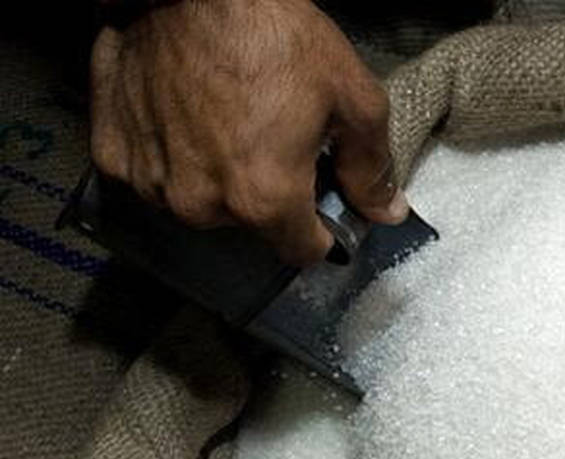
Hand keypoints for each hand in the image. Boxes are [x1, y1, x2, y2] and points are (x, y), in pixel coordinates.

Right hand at [89, 0, 407, 265]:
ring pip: (197, 201)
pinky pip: (150, 173)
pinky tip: (182, 116)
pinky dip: (169, 153)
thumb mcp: (353, 97)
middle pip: (248, 225)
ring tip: (225, 122)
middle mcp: (202, 205)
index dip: (319, 230)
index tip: (321, 202)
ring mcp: (150, 182)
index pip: (301, 251)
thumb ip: (372, 167)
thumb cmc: (275, 35)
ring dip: (214, 176)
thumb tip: (386, 213)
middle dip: (265, 194)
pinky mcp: (112, 153)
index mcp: (264, 199)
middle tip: (272, 140)